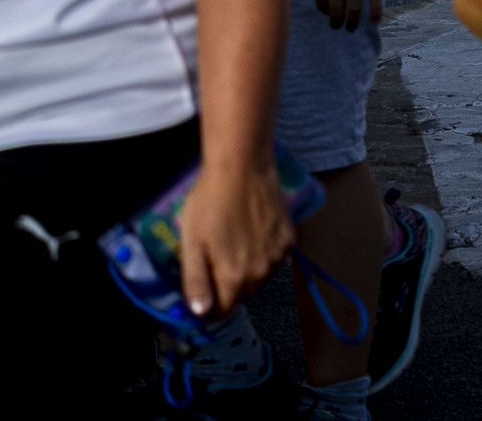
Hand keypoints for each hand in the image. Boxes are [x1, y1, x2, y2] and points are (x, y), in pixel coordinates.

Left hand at [175, 154, 292, 319]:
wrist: (242, 167)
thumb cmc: (209, 203)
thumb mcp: (192, 242)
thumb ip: (196, 281)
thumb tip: (199, 314)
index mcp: (233, 277)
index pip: (223, 310)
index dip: (209, 305)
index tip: (202, 288)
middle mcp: (260, 273)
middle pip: (242, 294)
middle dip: (227, 285)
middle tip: (215, 259)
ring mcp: (278, 256)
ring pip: (259, 277)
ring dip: (247, 270)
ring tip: (234, 244)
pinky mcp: (289, 239)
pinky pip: (274, 259)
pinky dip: (263, 254)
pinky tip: (253, 233)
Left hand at [313, 0, 383, 32]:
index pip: (320, 3)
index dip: (324, 11)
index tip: (328, 13)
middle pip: (336, 10)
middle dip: (336, 22)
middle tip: (338, 27)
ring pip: (353, 9)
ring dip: (352, 22)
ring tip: (352, 29)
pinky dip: (375, 12)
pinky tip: (375, 22)